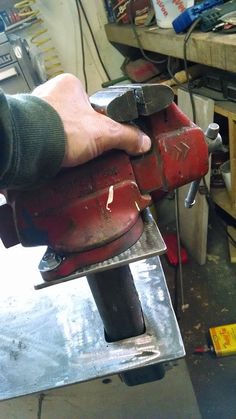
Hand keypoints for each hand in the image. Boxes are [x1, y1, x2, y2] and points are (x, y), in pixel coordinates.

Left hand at [32, 74, 150, 166]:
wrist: (32, 145)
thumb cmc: (64, 128)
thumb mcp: (104, 133)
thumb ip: (126, 136)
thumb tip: (143, 142)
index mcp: (69, 85)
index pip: (90, 102)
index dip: (98, 119)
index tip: (101, 133)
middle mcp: (49, 93)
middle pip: (74, 114)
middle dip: (80, 131)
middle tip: (87, 146)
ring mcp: (36, 110)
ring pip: (58, 125)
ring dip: (65, 139)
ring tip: (72, 154)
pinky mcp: (28, 128)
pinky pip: (45, 136)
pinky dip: (51, 146)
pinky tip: (58, 156)